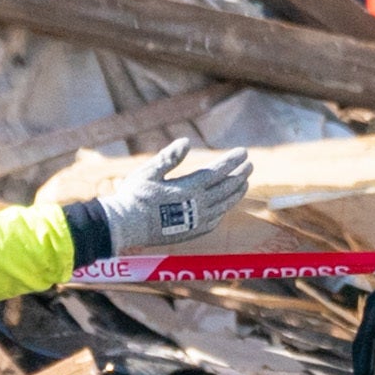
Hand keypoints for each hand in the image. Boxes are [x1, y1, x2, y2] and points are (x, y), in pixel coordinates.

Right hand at [103, 138, 251, 249]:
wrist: (125, 227)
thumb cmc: (134, 196)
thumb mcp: (148, 172)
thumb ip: (169, 158)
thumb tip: (186, 141)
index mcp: (189, 188)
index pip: (218, 172)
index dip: (232, 161)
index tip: (244, 152)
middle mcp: (197, 205)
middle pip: (226, 188)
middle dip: (239, 175)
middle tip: (249, 165)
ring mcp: (196, 221)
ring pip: (224, 205)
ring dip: (236, 193)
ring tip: (244, 183)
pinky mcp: (191, 232)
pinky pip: (215, 221)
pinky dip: (223, 211)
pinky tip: (225, 206)